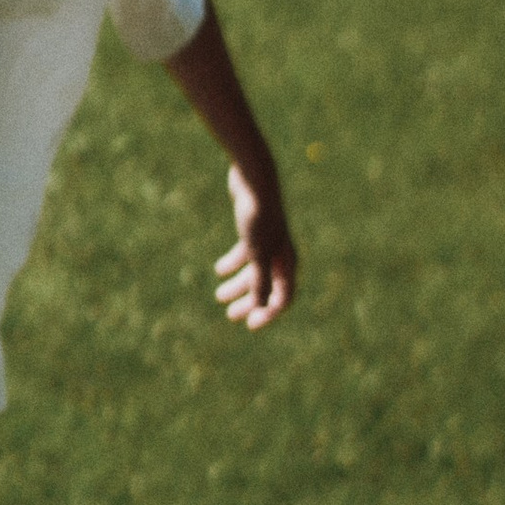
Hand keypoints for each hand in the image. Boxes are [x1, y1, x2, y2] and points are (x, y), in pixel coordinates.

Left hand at [214, 163, 296, 328]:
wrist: (254, 180)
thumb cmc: (258, 217)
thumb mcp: (257, 253)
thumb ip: (260, 281)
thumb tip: (261, 307)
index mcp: (286, 263)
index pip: (282, 298)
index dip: (268, 314)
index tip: (250, 324)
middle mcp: (280, 255)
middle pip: (266, 287)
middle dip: (250, 303)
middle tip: (231, 316)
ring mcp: (267, 242)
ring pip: (254, 271)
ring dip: (238, 285)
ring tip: (219, 296)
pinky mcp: (254, 229)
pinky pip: (246, 254)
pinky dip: (233, 263)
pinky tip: (219, 269)